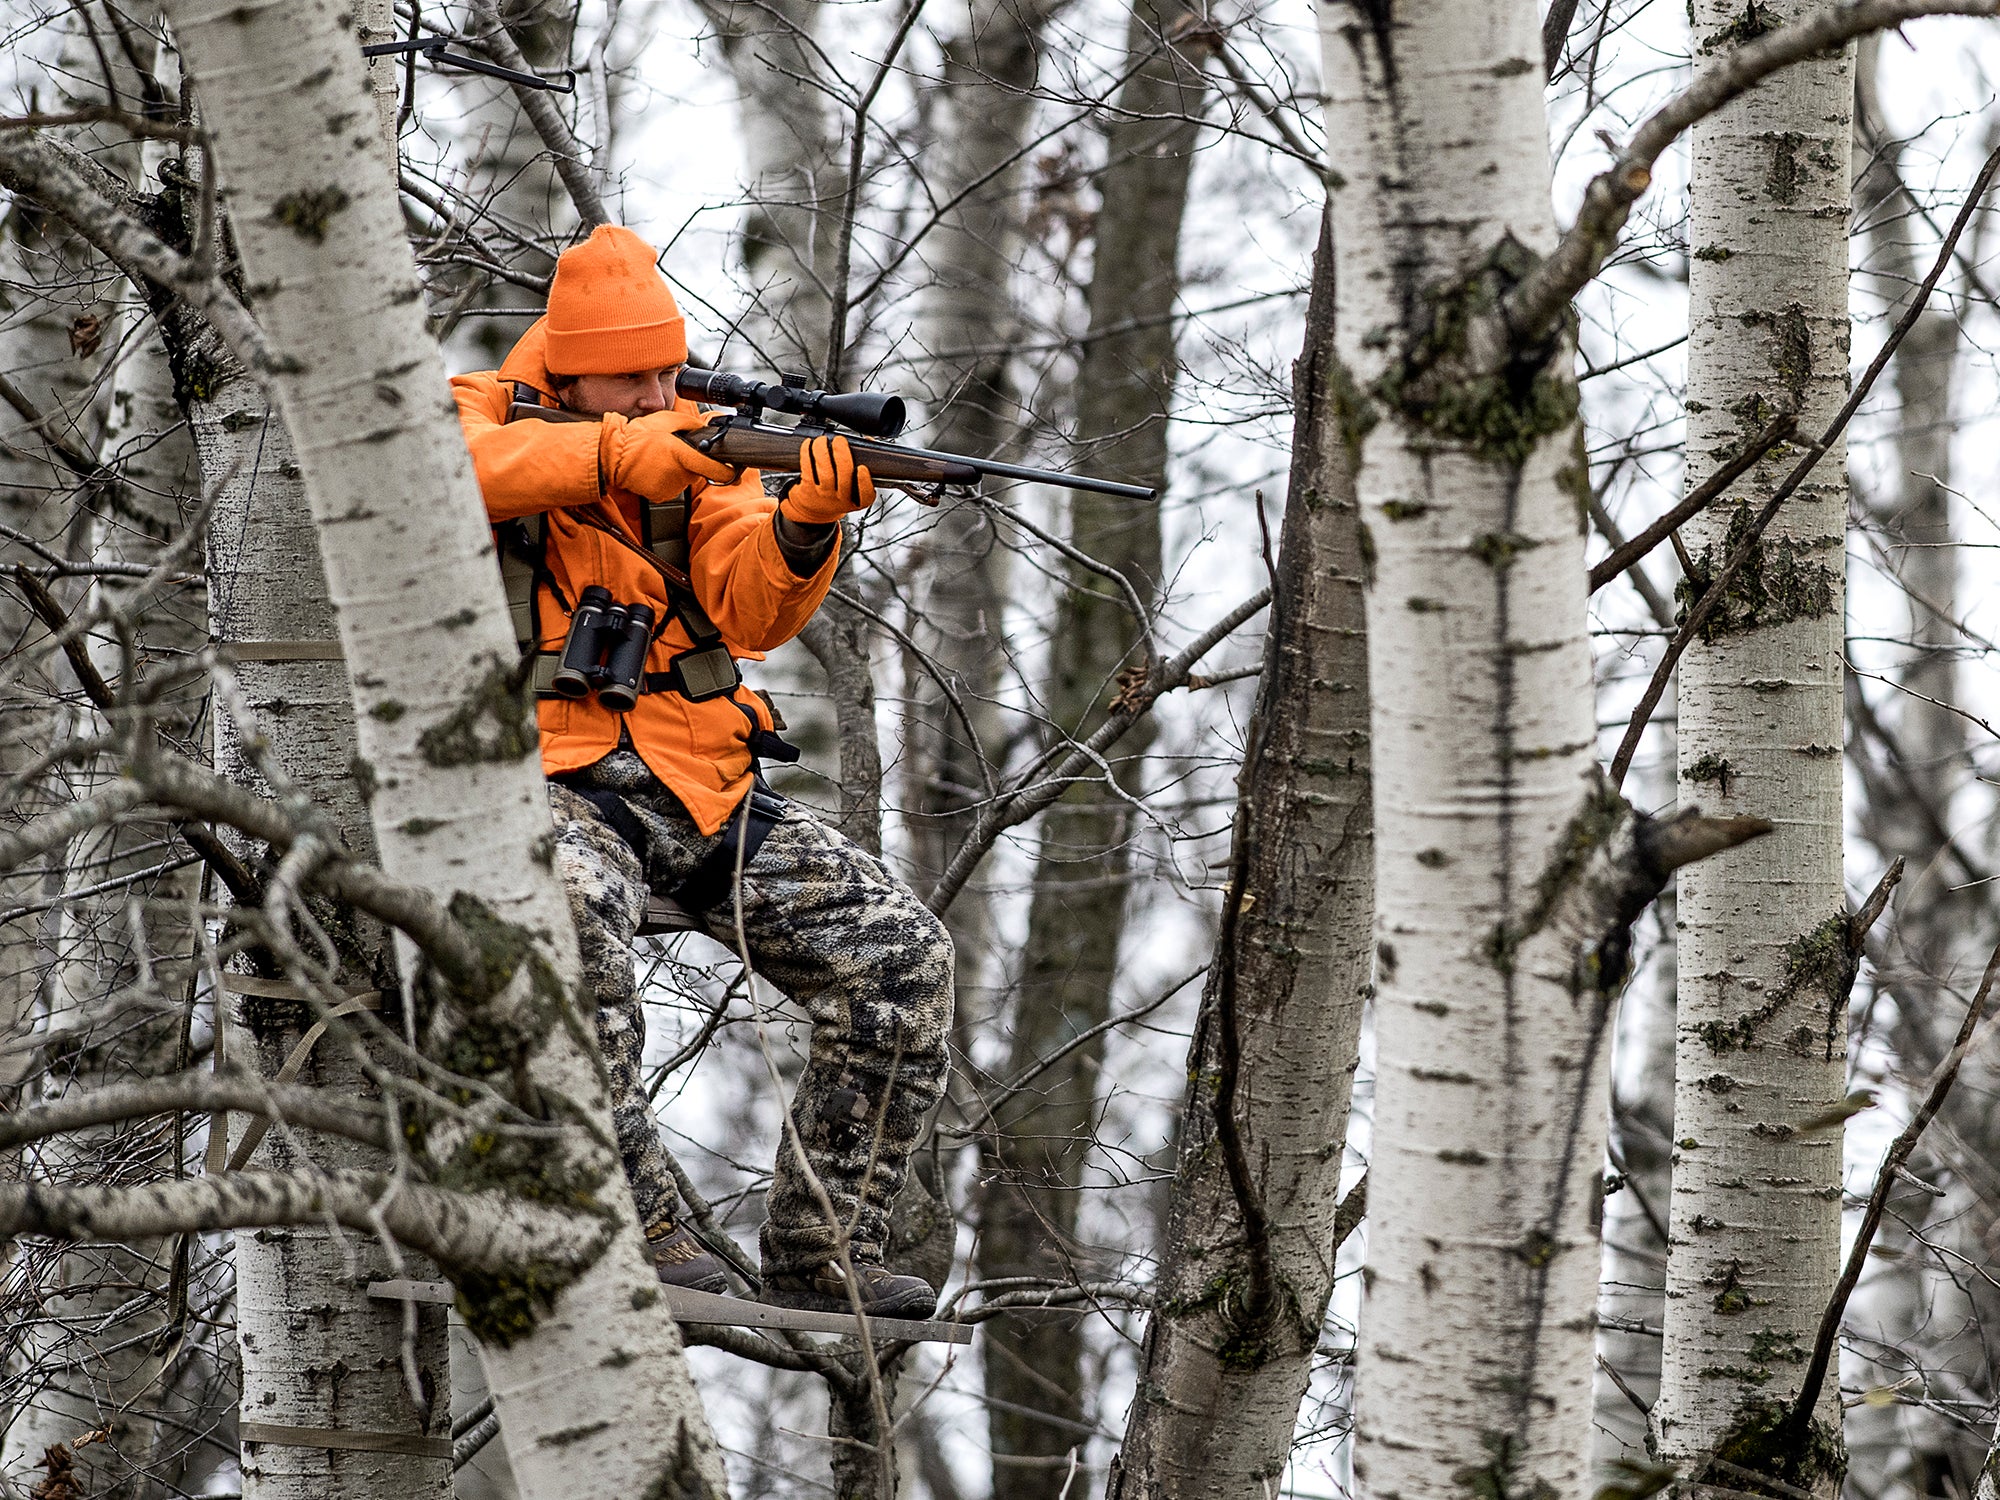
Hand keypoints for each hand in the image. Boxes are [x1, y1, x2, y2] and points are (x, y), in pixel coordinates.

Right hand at [599, 409, 735, 498]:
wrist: (613, 457)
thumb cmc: (636, 438)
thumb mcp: (666, 420)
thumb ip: (689, 423)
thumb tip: (704, 427)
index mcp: (682, 455)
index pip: (714, 469)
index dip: (727, 471)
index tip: (733, 472)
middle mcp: (679, 474)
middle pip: (697, 470)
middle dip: (690, 462)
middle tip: (672, 451)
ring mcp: (670, 487)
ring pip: (684, 478)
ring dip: (677, 470)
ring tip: (659, 459)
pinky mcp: (661, 496)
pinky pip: (672, 486)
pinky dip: (667, 479)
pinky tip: (654, 469)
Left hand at [780, 435, 875, 524]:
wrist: (813, 511)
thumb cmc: (836, 494)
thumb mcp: (853, 487)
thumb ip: (863, 464)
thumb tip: (869, 441)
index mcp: (857, 500)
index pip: (866, 495)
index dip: (865, 481)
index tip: (862, 467)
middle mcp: (840, 499)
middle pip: (844, 478)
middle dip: (842, 455)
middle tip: (840, 441)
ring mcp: (824, 496)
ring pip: (825, 472)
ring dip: (822, 452)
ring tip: (822, 440)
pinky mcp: (807, 490)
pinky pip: (807, 469)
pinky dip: (807, 454)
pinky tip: (809, 444)